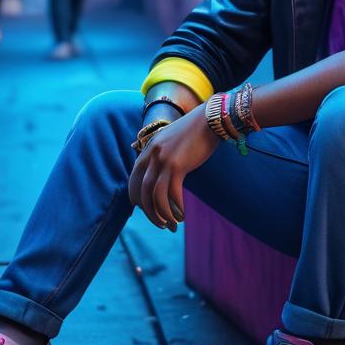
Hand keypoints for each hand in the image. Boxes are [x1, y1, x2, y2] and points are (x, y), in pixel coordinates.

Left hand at [128, 105, 217, 231]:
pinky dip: (176, 208)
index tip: (147, 209)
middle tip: (161, 224)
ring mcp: (163, 160)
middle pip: (143, 191)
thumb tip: (160, 176)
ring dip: (162, 214)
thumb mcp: (170, 141)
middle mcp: (152, 155)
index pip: (134, 180)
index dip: (138, 198)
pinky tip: (182, 215)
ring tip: (172, 225)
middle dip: (150, 212)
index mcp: (148, 150)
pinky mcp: (178, 165)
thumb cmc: (194, 132)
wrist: (209, 119)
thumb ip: (161, 155)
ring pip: (155, 196)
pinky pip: (172, 194)